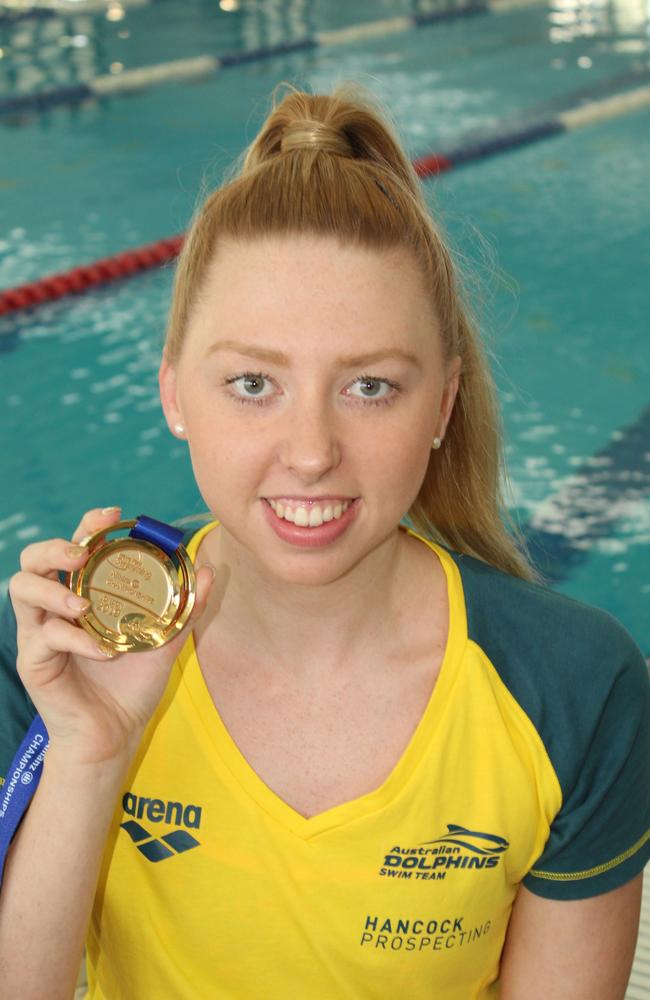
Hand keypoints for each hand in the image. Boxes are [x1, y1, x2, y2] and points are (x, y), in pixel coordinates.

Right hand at [9, 507, 213, 768]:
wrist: (117, 734)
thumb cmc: (133, 685)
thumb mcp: (166, 640)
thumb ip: (186, 607)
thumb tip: (206, 569)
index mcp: (82, 593)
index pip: (74, 547)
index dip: (88, 524)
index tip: (113, 515)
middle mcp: (54, 607)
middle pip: (33, 559)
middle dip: (53, 546)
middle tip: (80, 552)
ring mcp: (39, 633)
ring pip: (21, 589)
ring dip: (53, 589)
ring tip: (83, 605)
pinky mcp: (34, 662)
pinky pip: (43, 638)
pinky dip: (74, 640)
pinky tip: (103, 651)